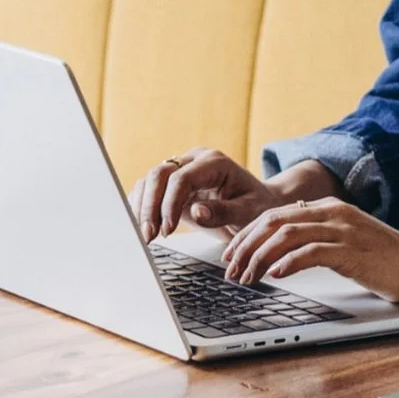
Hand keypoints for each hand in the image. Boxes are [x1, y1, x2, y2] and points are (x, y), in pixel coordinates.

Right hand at [129, 148, 282, 243]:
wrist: (257, 203)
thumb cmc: (256, 205)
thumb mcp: (249, 211)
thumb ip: (224, 211)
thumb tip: (197, 212)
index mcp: (214, 162)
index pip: (182, 178)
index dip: (170, 204)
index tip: (168, 230)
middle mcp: (194, 161)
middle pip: (160, 175)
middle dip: (150, 206)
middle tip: (149, 235)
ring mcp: (181, 170)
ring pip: (149, 181)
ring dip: (142, 208)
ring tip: (145, 236)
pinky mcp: (172, 184)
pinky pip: (148, 190)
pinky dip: (141, 207)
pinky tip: (142, 227)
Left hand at [222, 197, 398, 302]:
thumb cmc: (387, 259)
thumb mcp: (347, 240)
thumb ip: (319, 236)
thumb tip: (283, 245)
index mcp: (328, 208)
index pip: (275, 214)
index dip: (247, 233)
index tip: (230, 253)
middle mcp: (333, 213)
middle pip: (274, 221)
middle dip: (245, 245)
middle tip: (229, 268)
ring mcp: (344, 230)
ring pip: (287, 235)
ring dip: (260, 257)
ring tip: (247, 277)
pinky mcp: (353, 252)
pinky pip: (312, 252)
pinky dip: (289, 262)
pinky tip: (276, 275)